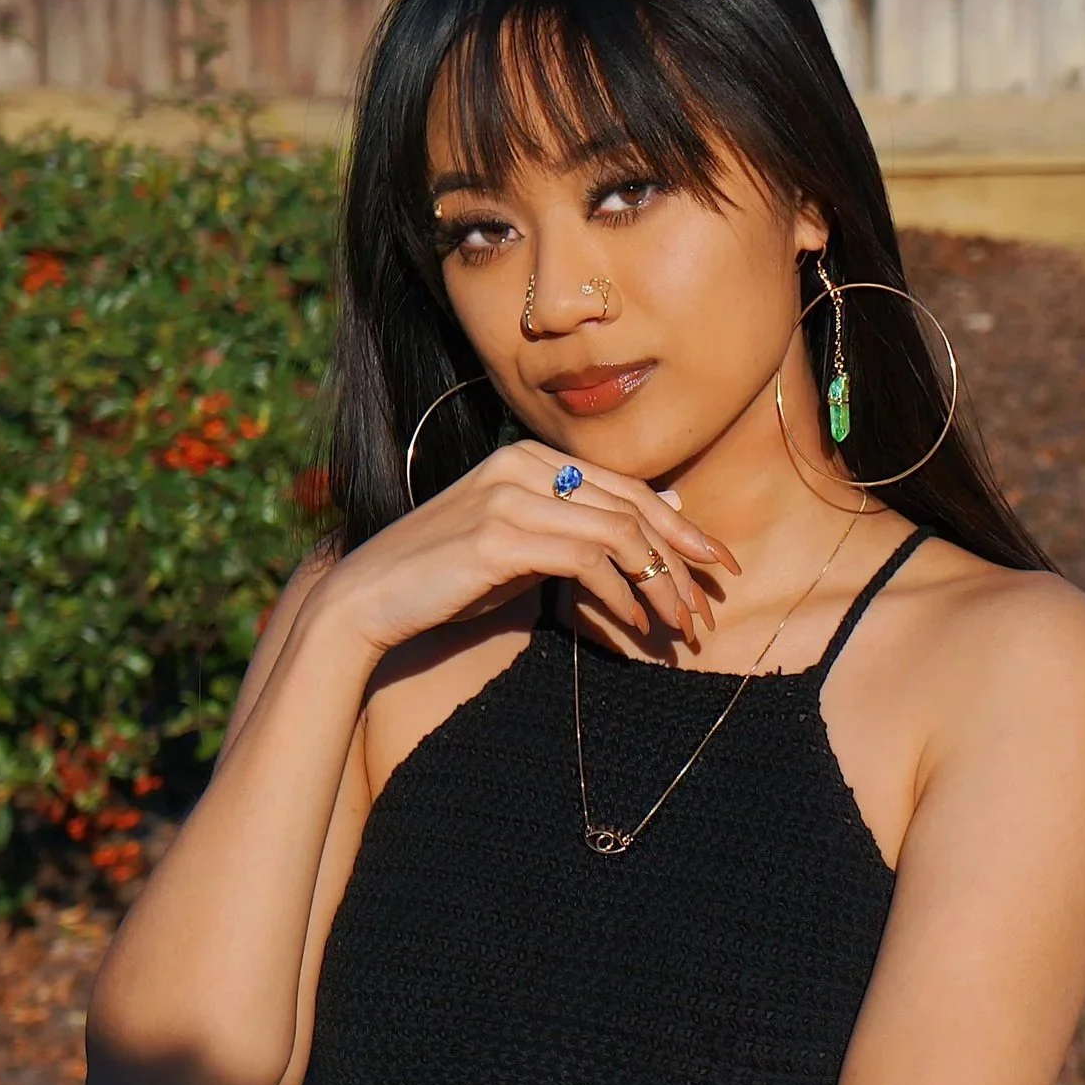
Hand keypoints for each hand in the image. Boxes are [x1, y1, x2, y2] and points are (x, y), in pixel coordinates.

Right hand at [320, 440, 739, 657]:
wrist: (367, 597)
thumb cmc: (448, 577)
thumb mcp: (526, 545)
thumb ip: (585, 524)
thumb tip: (667, 507)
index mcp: (530, 459)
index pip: (628, 489)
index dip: (681, 529)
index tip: (717, 567)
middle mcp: (522, 465)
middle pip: (633, 508)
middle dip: (683, 559)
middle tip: (711, 605)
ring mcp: (511, 496)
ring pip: (620, 533)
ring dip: (660, 584)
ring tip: (679, 625)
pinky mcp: (501, 535)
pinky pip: (588, 560)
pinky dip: (621, 594)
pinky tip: (634, 623)